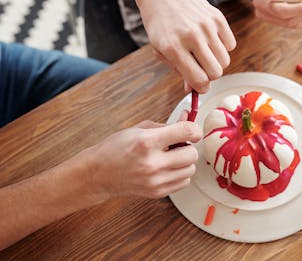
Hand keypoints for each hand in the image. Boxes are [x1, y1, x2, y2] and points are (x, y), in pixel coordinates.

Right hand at [79, 117, 201, 199]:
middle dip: (188, 147)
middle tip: (178, 145)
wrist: (98, 174)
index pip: (186, 132)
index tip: (192, 131)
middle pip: (192, 154)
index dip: (194, 129)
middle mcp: (152, 163)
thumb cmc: (117, 148)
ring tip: (170, 157)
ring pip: (191, 170)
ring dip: (185, 162)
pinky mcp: (157, 192)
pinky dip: (180, 174)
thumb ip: (167, 125)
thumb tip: (189, 117)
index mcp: (147, 142)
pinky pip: (184, 182)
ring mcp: (155, 181)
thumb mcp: (139, 129)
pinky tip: (167, 168)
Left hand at [85, 0, 235, 93]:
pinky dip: (223, 47)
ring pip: (225, 61)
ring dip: (216, 62)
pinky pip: (230, 45)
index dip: (201, 87)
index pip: (199, 80)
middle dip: (209, 75)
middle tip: (201, 67)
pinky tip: (210, 40)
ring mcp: (206, 26)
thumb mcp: (161, 48)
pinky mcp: (217, 17)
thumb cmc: (159, 22)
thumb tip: (194, 89)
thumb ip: (179, 69)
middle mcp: (191, 37)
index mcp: (173, 48)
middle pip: (216, 73)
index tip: (200, 85)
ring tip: (204, 53)